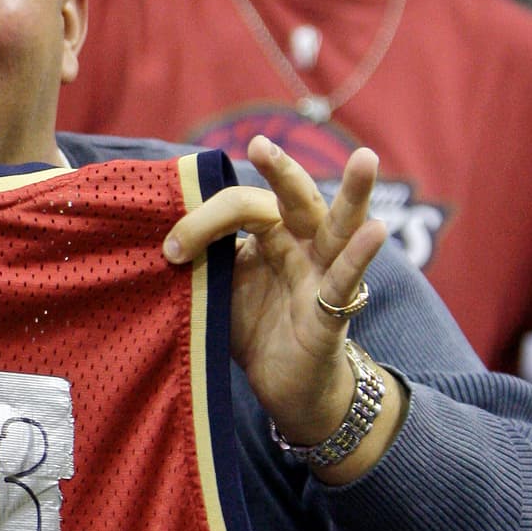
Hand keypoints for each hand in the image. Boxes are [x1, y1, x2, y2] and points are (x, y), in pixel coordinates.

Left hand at [163, 137, 403, 482]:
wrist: (284, 387)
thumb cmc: (254, 329)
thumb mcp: (219, 290)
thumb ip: (200, 262)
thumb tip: (156, 240)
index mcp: (272, 235)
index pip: (241, 208)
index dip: (202, 223)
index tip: (170, 250)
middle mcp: (302, 246)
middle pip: (295, 200)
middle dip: (281, 170)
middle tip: (260, 144)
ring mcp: (322, 275)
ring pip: (339, 227)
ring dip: (355, 193)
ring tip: (367, 159)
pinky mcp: (333, 311)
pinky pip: (347, 279)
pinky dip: (361, 255)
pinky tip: (375, 231)